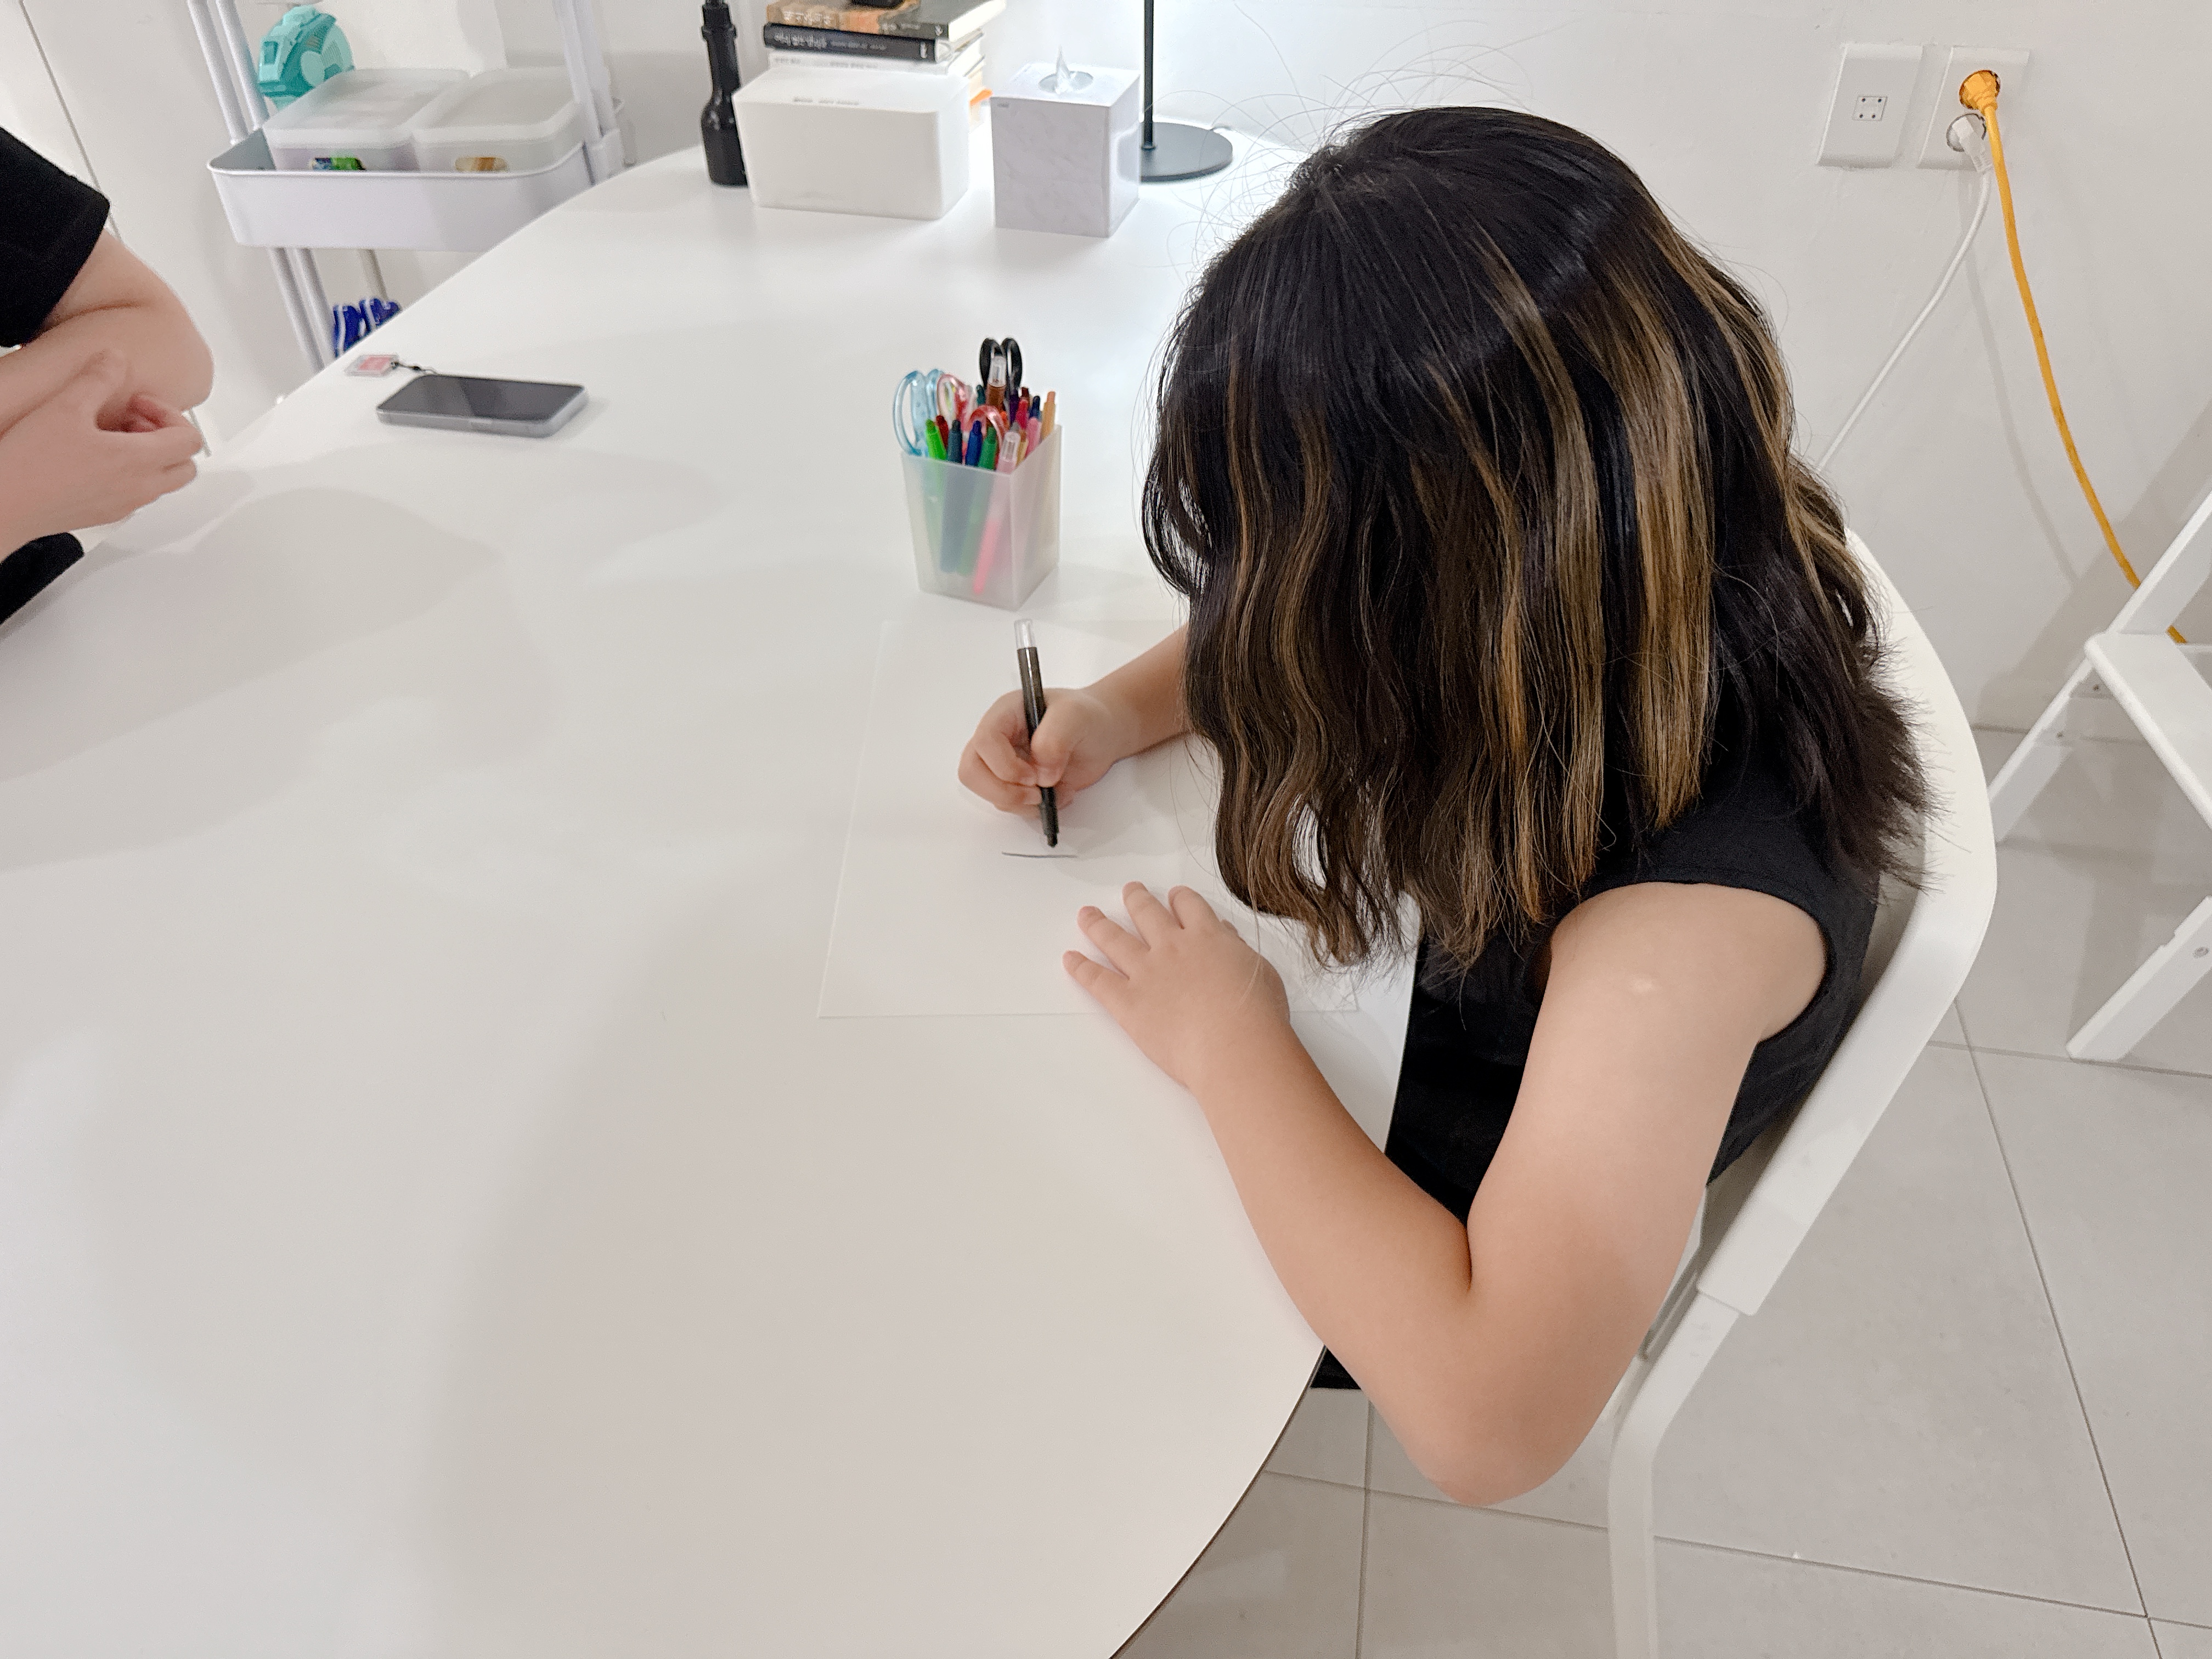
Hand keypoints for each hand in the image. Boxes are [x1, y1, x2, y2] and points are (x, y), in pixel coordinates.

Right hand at [0, 351, 199, 544]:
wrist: (5, 504)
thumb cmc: (31, 464)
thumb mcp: (67, 407)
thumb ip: (97, 378)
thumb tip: (115, 359)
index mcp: (139, 462)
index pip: (190, 439)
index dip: (170, 413)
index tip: (140, 403)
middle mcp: (139, 489)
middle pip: (185, 465)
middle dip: (168, 437)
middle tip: (134, 420)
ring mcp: (124, 506)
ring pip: (162, 481)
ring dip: (149, 455)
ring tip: (110, 435)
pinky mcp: (105, 514)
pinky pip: (136, 494)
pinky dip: (131, 473)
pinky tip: (94, 456)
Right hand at [958, 683, 1137, 813]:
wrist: (1102, 733)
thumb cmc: (1087, 717)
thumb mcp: (1076, 716)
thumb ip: (1056, 737)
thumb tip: (1042, 771)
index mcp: (1005, 713)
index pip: (985, 741)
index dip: (1004, 764)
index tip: (1034, 776)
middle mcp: (998, 739)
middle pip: (972, 772)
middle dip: (1003, 791)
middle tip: (1036, 795)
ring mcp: (1004, 763)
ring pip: (990, 793)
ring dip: (1023, 802)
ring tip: (1056, 791)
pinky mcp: (1016, 784)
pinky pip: (1010, 806)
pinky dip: (1034, 809)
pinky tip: (1058, 794)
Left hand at [1066, 883, 1293, 1094]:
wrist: (1233, 1046)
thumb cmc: (1256, 1015)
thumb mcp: (1260, 972)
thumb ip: (1237, 951)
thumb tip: (1225, 937)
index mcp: (1207, 937)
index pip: (1189, 906)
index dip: (1180, 899)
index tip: (1174, 896)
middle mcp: (1173, 947)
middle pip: (1147, 912)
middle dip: (1136, 899)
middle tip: (1129, 891)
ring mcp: (1147, 973)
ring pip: (1115, 939)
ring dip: (1098, 924)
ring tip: (1086, 914)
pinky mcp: (1128, 1002)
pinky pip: (1097, 980)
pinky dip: (1080, 968)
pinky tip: (1070, 958)